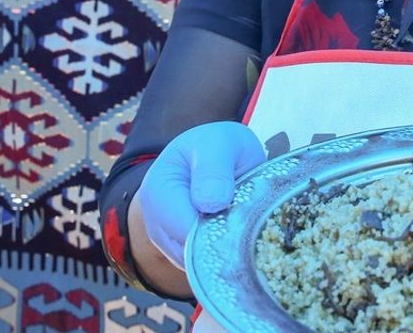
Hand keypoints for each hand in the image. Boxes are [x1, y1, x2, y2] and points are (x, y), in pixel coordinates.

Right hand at [136, 121, 265, 267]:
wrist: (213, 159)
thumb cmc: (215, 149)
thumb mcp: (217, 144)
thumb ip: (213, 167)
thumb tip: (211, 203)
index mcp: (159, 191)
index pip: (183, 226)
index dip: (215, 228)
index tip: (244, 218)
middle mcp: (158, 224)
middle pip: (190, 253)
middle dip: (223, 244)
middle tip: (254, 225)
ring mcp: (171, 244)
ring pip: (200, 266)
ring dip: (227, 253)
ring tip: (249, 228)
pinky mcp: (188, 256)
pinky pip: (207, 269)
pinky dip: (227, 259)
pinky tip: (244, 241)